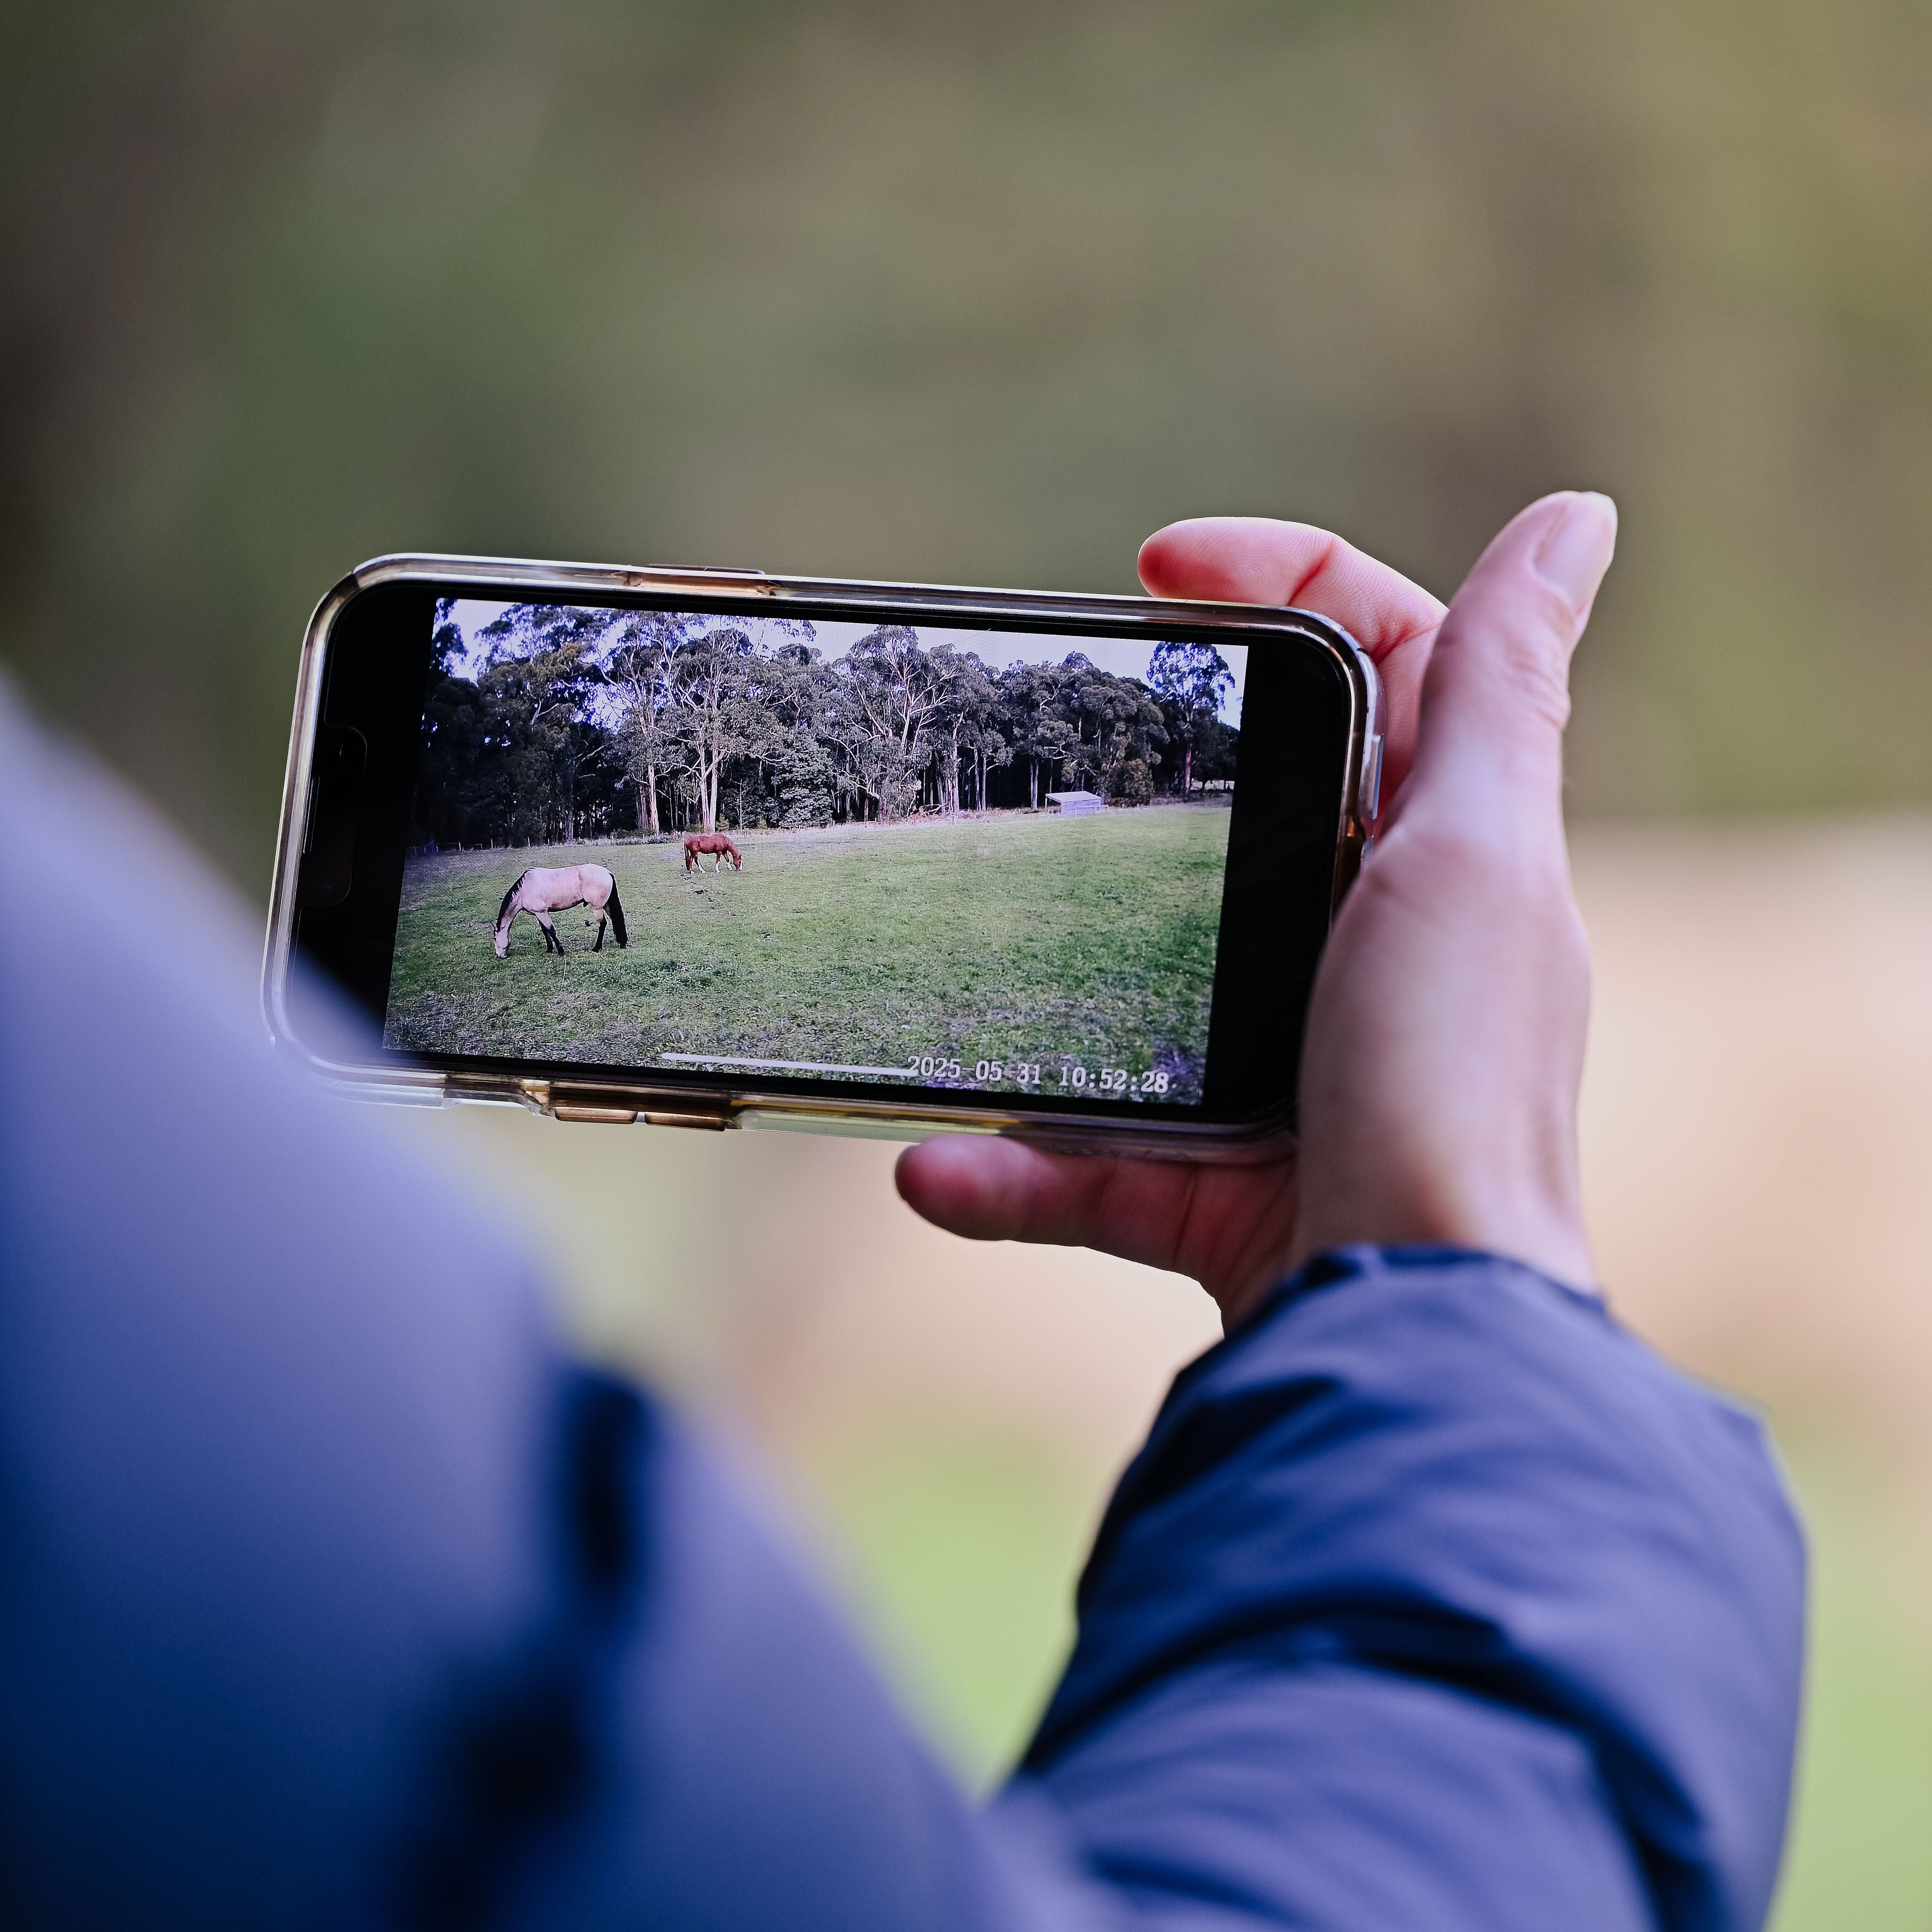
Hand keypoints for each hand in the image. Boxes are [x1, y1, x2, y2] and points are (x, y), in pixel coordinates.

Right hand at [895, 494, 1615, 1326]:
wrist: (1410, 1319)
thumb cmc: (1453, 1075)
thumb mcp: (1474, 856)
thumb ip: (1499, 691)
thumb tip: (1575, 517)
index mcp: (1446, 845)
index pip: (1383, 652)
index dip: (1287, 572)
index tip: (1154, 566)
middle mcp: (1370, 943)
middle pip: (1249, 801)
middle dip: (1143, 762)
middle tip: (1040, 729)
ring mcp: (1283, 1064)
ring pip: (1134, 987)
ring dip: (1034, 987)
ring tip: (935, 954)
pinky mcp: (1214, 1180)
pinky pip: (1087, 1163)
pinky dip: (1010, 1175)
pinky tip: (932, 1172)